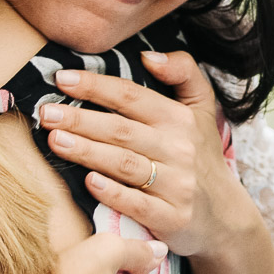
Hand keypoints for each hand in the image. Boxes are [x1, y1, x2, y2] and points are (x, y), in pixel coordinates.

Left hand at [42, 52, 254, 258]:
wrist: (226, 216)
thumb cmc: (199, 156)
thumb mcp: (201, 109)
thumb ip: (183, 72)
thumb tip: (148, 56)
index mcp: (179, 119)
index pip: (131, 96)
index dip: (95, 86)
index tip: (61, 79)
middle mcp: (178, 149)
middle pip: (121, 130)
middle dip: (80, 119)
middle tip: (47, 114)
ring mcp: (176, 185)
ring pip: (124, 164)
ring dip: (87, 151)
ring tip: (55, 140)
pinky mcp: (172, 218)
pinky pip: (138, 204)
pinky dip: (113, 193)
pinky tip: (88, 182)